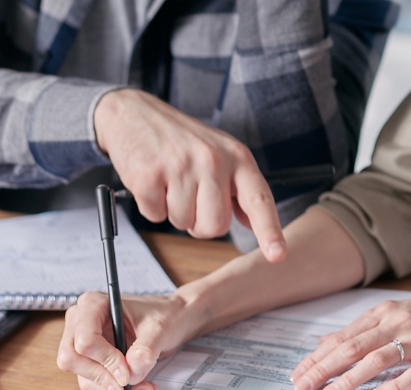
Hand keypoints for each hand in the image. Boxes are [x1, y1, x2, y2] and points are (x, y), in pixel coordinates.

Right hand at [56, 291, 204, 389]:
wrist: (171, 320)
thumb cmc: (163, 315)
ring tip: (142, 386)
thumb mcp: (159, 329)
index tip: (127, 373)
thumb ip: (145, 350)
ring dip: (111, 387)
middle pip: (72, 359)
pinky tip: (137, 386)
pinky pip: (92, 382)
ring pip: (82, 375)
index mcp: (93, 304)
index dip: (105, 360)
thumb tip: (131, 373)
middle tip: (129, 385)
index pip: (85, 339)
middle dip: (102, 376)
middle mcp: (81, 322)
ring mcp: (82, 341)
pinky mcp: (90, 359)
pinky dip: (113, 389)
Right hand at [94, 89, 284, 261]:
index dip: (269, 230)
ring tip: (169, 182)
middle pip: (216, 226)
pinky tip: (152, 180)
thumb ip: (238, 188)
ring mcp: (181, 166)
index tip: (277, 254)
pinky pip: (155, 216)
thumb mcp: (220, 153)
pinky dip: (151, 206)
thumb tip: (252, 222)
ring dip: (173, 212)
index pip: (259, 199)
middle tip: (190, 197)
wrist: (133, 113)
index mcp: (237, 157)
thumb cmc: (180, 139)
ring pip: (183, 223)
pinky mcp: (150, 174)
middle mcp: (213, 160)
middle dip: (200, 223)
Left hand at [289, 294, 410, 389]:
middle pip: (353, 348)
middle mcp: (397, 322)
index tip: (298, 373)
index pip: (342, 337)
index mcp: (383, 313)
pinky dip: (394, 385)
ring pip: (377, 359)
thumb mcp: (395, 314)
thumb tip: (325, 342)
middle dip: (324, 369)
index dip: (317, 357)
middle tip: (303, 386)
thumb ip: (361, 329)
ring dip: (350, 378)